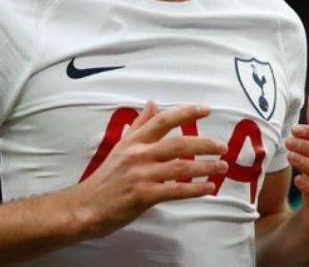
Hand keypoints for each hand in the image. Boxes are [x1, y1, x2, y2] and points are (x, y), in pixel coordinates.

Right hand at [71, 102, 227, 237]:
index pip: (162, 121)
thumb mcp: (121, 147)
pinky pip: (175, 190)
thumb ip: (139, 126)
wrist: (85, 206)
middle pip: (178, 144)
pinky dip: (194, 189)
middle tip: (223, 146)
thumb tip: (152, 103)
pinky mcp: (142, 195)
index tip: (206, 109)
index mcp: (133, 141)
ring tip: (222, 167)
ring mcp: (140, 175)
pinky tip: (208, 188)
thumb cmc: (106, 177)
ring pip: (180, 167)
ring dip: (205, 167)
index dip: (186, 113)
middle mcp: (138, 155)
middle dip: (204, 144)